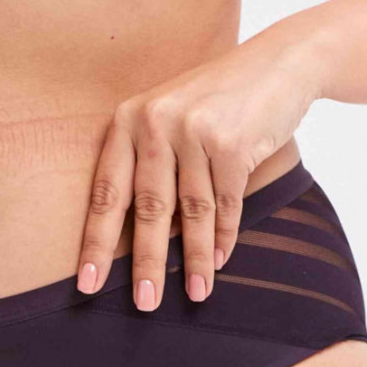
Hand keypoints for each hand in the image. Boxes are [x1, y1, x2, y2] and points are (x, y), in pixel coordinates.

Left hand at [76, 25, 321, 310]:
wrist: (280, 62)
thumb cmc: (215, 103)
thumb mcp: (168, 121)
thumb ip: (146, 166)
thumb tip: (129, 242)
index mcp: (128, 121)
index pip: (107, 194)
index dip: (96, 243)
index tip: (87, 284)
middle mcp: (155, 123)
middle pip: (147, 210)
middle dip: (145, 263)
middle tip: (144, 304)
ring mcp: (194, 130)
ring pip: (190, 212)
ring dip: (194, 260)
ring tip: (196, 294)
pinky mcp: (232, 141)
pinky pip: (225, 204)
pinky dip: (224, 237)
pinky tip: (219, 263)